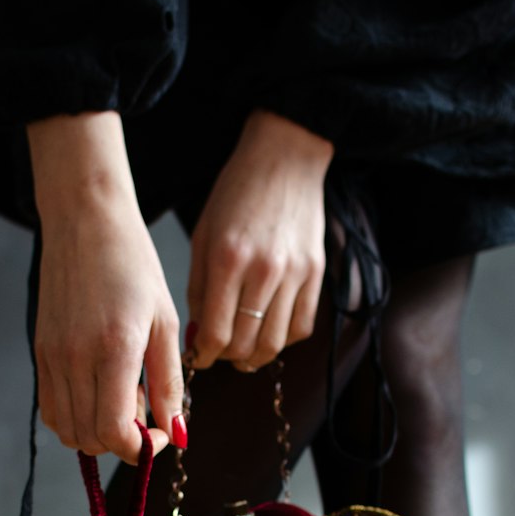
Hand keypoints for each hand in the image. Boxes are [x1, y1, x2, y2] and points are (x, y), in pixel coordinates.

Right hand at [28, 113, 182, 462]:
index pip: (116, 433)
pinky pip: (51, 410)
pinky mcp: (40, 352)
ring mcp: (52, 357)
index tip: (160, 433)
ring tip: (122, 400)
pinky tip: (98, 394)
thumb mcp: (164, 322)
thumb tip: (176, 432)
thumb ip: (169, 383)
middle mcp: (76, 359)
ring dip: (98, 432)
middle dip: (122, 442)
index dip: (142, 448)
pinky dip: (75, 418)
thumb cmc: (133, 265)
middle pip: (91, 439)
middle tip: (145, 412)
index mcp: (115, 349)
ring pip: (69, 431)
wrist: (84, 221)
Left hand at [187, 112, 332, 371]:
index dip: (204, 356)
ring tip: (243, 350)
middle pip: (245, 345)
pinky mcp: (316, 273)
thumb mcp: (203, 236)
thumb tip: (198, 336)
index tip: (200, 357)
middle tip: (219, 353)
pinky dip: (284, 339)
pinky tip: (269, 330)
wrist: (285, 157)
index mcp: (227, 259)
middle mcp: (263, 270)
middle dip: (227, 358)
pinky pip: (302, 327)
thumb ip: (198, 289)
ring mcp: (294, 273)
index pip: (215, 334)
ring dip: (255, 355)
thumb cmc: (237, 193)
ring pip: (275, 343)